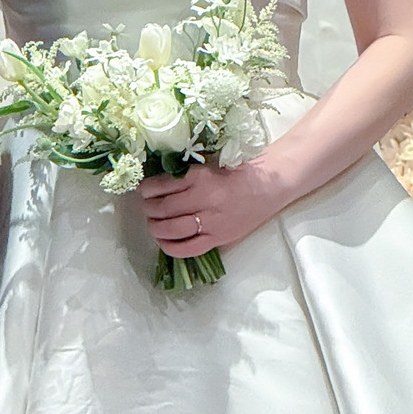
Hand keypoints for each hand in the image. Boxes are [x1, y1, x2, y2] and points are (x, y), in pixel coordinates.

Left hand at [139, 156, 291, 256]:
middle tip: (146, 207)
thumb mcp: (208, 165)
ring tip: (152, 223)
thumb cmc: (238, 172)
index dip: (146, 189)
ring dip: (154, 227)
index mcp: (199, 176)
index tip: (143, 190)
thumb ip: (185, 175)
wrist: (269, 185)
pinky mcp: (218, 238)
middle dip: (148, 209)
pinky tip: (163, 241)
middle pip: (162, 208)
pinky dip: (170, 247)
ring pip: (170, 229)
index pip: (160, 185)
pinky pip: (187, 248)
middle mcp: (203, 199)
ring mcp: (211, 221)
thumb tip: (156, 184)